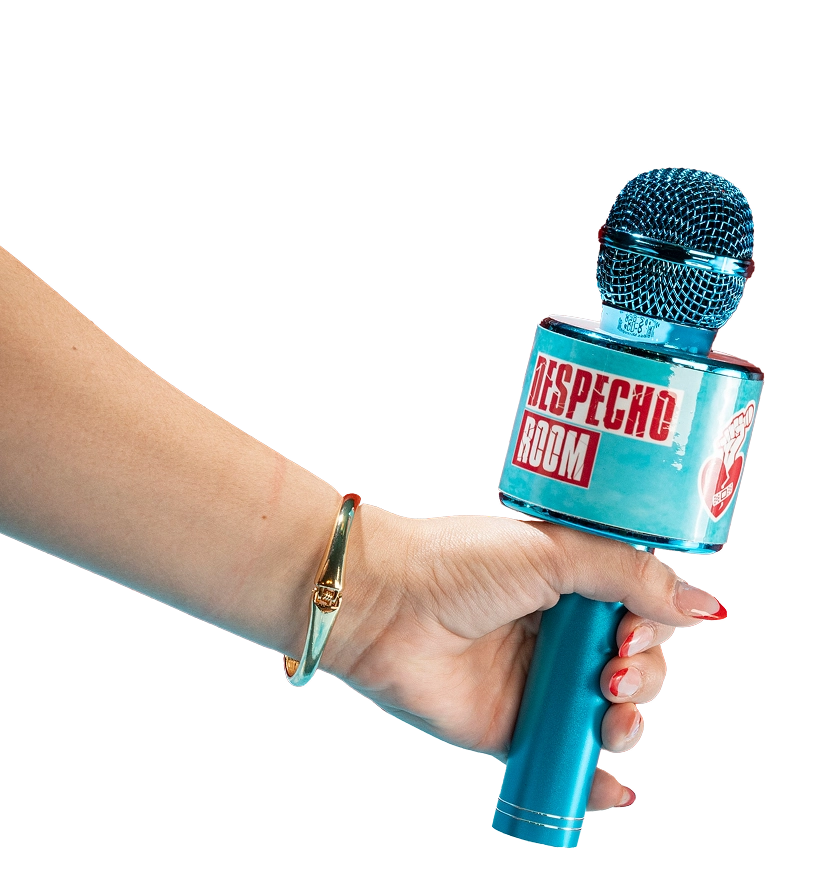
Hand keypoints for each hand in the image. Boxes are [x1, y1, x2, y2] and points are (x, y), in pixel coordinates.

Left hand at [324, 505, 724, 811]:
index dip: (652, 631)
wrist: (389, 607)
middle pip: (638, 668)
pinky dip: (601, 783)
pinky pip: (571, 762)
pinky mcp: (517, 728)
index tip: (632, 634)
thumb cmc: (462, 564)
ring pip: (614, 716)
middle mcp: (561, 634)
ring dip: (630, 724)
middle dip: (643, 678)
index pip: (642, 614)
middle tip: (609, 673)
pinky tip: (616, 789)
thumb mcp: (553, 550)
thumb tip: (703, 605)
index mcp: (572, 584)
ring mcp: (541, 684)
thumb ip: (629, 576)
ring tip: (608, 717)